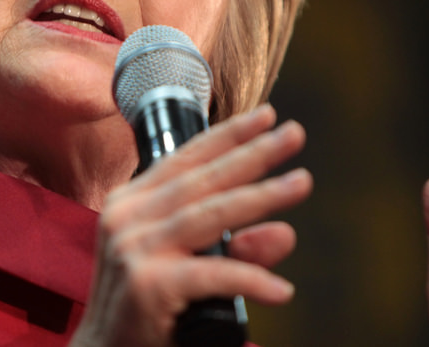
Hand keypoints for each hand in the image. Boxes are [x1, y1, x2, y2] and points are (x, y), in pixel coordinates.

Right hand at [71, 105, 311, 346]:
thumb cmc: (147, 312)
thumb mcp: (192, 271)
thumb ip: (236, 250)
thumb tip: (285, 231)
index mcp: (130, 204)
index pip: (184, 160)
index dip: (226, 136)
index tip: (267, 116)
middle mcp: (127, 218)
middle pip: (202, 179)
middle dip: (252, 154)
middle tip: (294, 135)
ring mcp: (134, 249)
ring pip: (209, 215)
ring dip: (260, 197)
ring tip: (300, 184)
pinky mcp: (147, 285)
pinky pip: (210, 274)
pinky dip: (249, 279)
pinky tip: (281, 289)